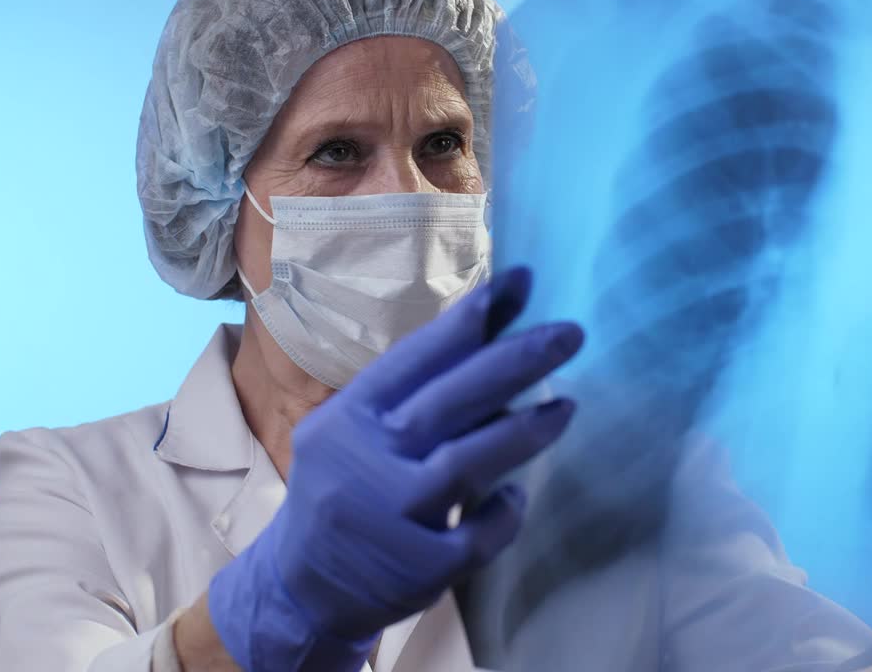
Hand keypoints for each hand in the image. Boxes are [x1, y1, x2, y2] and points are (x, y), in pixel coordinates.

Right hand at [206, 267, 582, 671]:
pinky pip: (481, 533)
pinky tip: (517, 495)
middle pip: (450, 400)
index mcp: (350, 417)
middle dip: (515, 360)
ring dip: (525, 430)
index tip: (519, 283)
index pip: (415, 356)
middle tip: (570, 334)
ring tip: (566, 407)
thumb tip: (488, 332)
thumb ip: (408, 394)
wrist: (302, 588)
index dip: (470, 319)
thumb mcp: (352, 431)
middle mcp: (366, 459)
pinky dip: (505, 511)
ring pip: (469, 461)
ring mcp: (392, 516)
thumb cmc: (342, 490)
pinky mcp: (419, 568)